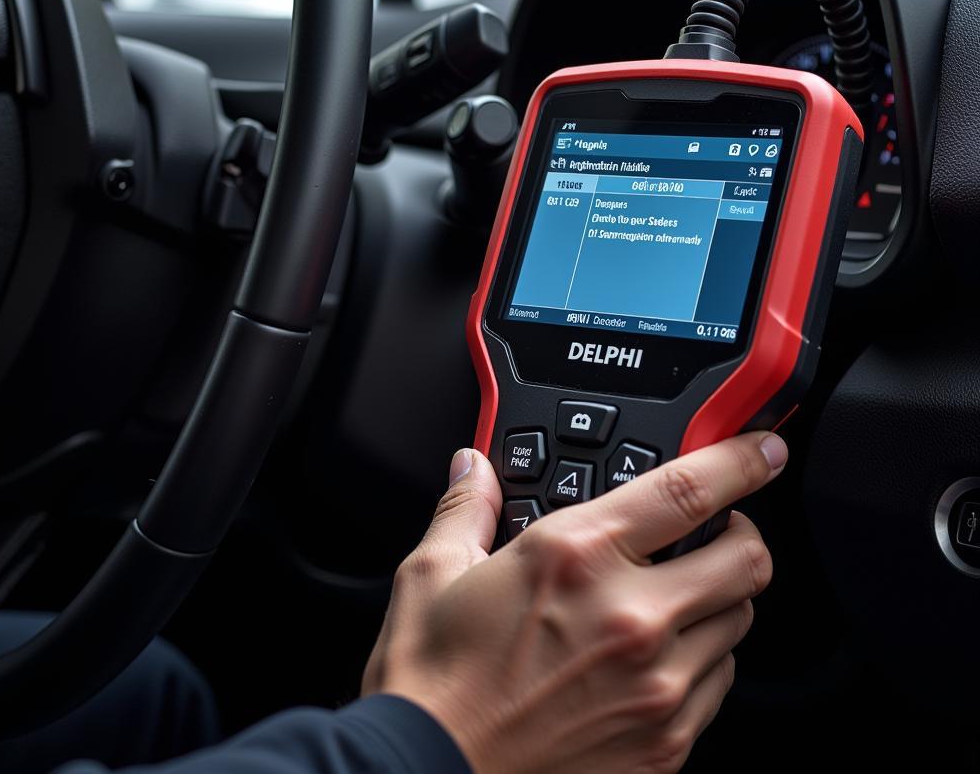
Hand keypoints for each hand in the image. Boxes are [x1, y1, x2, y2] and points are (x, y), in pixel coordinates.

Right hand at [362, 432, 785, 773]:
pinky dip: (704, 658)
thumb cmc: (433, 681)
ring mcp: (654, 684)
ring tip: (676, 598)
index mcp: (574, 556)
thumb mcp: (433, 573)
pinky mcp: (665, 742)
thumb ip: (466, 506)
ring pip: (739, 620)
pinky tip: (660, 656)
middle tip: (714, 532)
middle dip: (742, 534)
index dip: (739, 460)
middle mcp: (628, 616)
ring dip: (718, 598)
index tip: (762, 450)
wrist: (430, 773)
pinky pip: (721, 681)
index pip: (689, 490)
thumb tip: (474, 466)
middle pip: (745, 558)